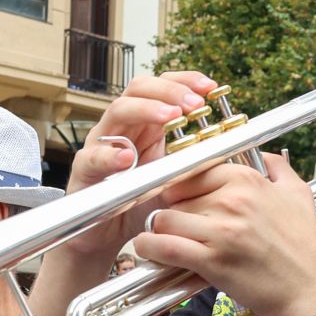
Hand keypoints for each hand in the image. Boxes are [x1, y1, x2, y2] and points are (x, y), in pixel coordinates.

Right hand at [61, 71, 218, 264]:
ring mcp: (101, 145)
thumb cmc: (140, 202)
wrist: (106, 234)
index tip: (211, 87)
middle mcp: (123, 127)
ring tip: (170, 116)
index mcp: (146, 124)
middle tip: (195, 104)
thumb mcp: (175, 177)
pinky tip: (128, 159)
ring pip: (117, 111)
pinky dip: (110, 156)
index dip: (185, 80)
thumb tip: (230, 144)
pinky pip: (93, 157)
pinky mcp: (84, 171)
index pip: (162, 86)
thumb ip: (195, 159)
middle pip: (139, 88)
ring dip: (146, 110)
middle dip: (169, 91)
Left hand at [133, 152, 315, 315]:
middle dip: (173, 212)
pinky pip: (164, 247)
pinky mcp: (212, 260)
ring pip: (164, 220)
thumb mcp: (299, 195)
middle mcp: (233, 201)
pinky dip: (150, 249)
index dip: (182, 188)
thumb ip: (278, 168)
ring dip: (159, 231)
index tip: (180, 200)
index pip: (193, 172)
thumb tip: (264, 157)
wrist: (310, 290)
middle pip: (175, 197)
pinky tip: (150, 251)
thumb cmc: (304, 248)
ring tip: (164, 240)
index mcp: (248, 180)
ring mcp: (221, 231)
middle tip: (178, 226)